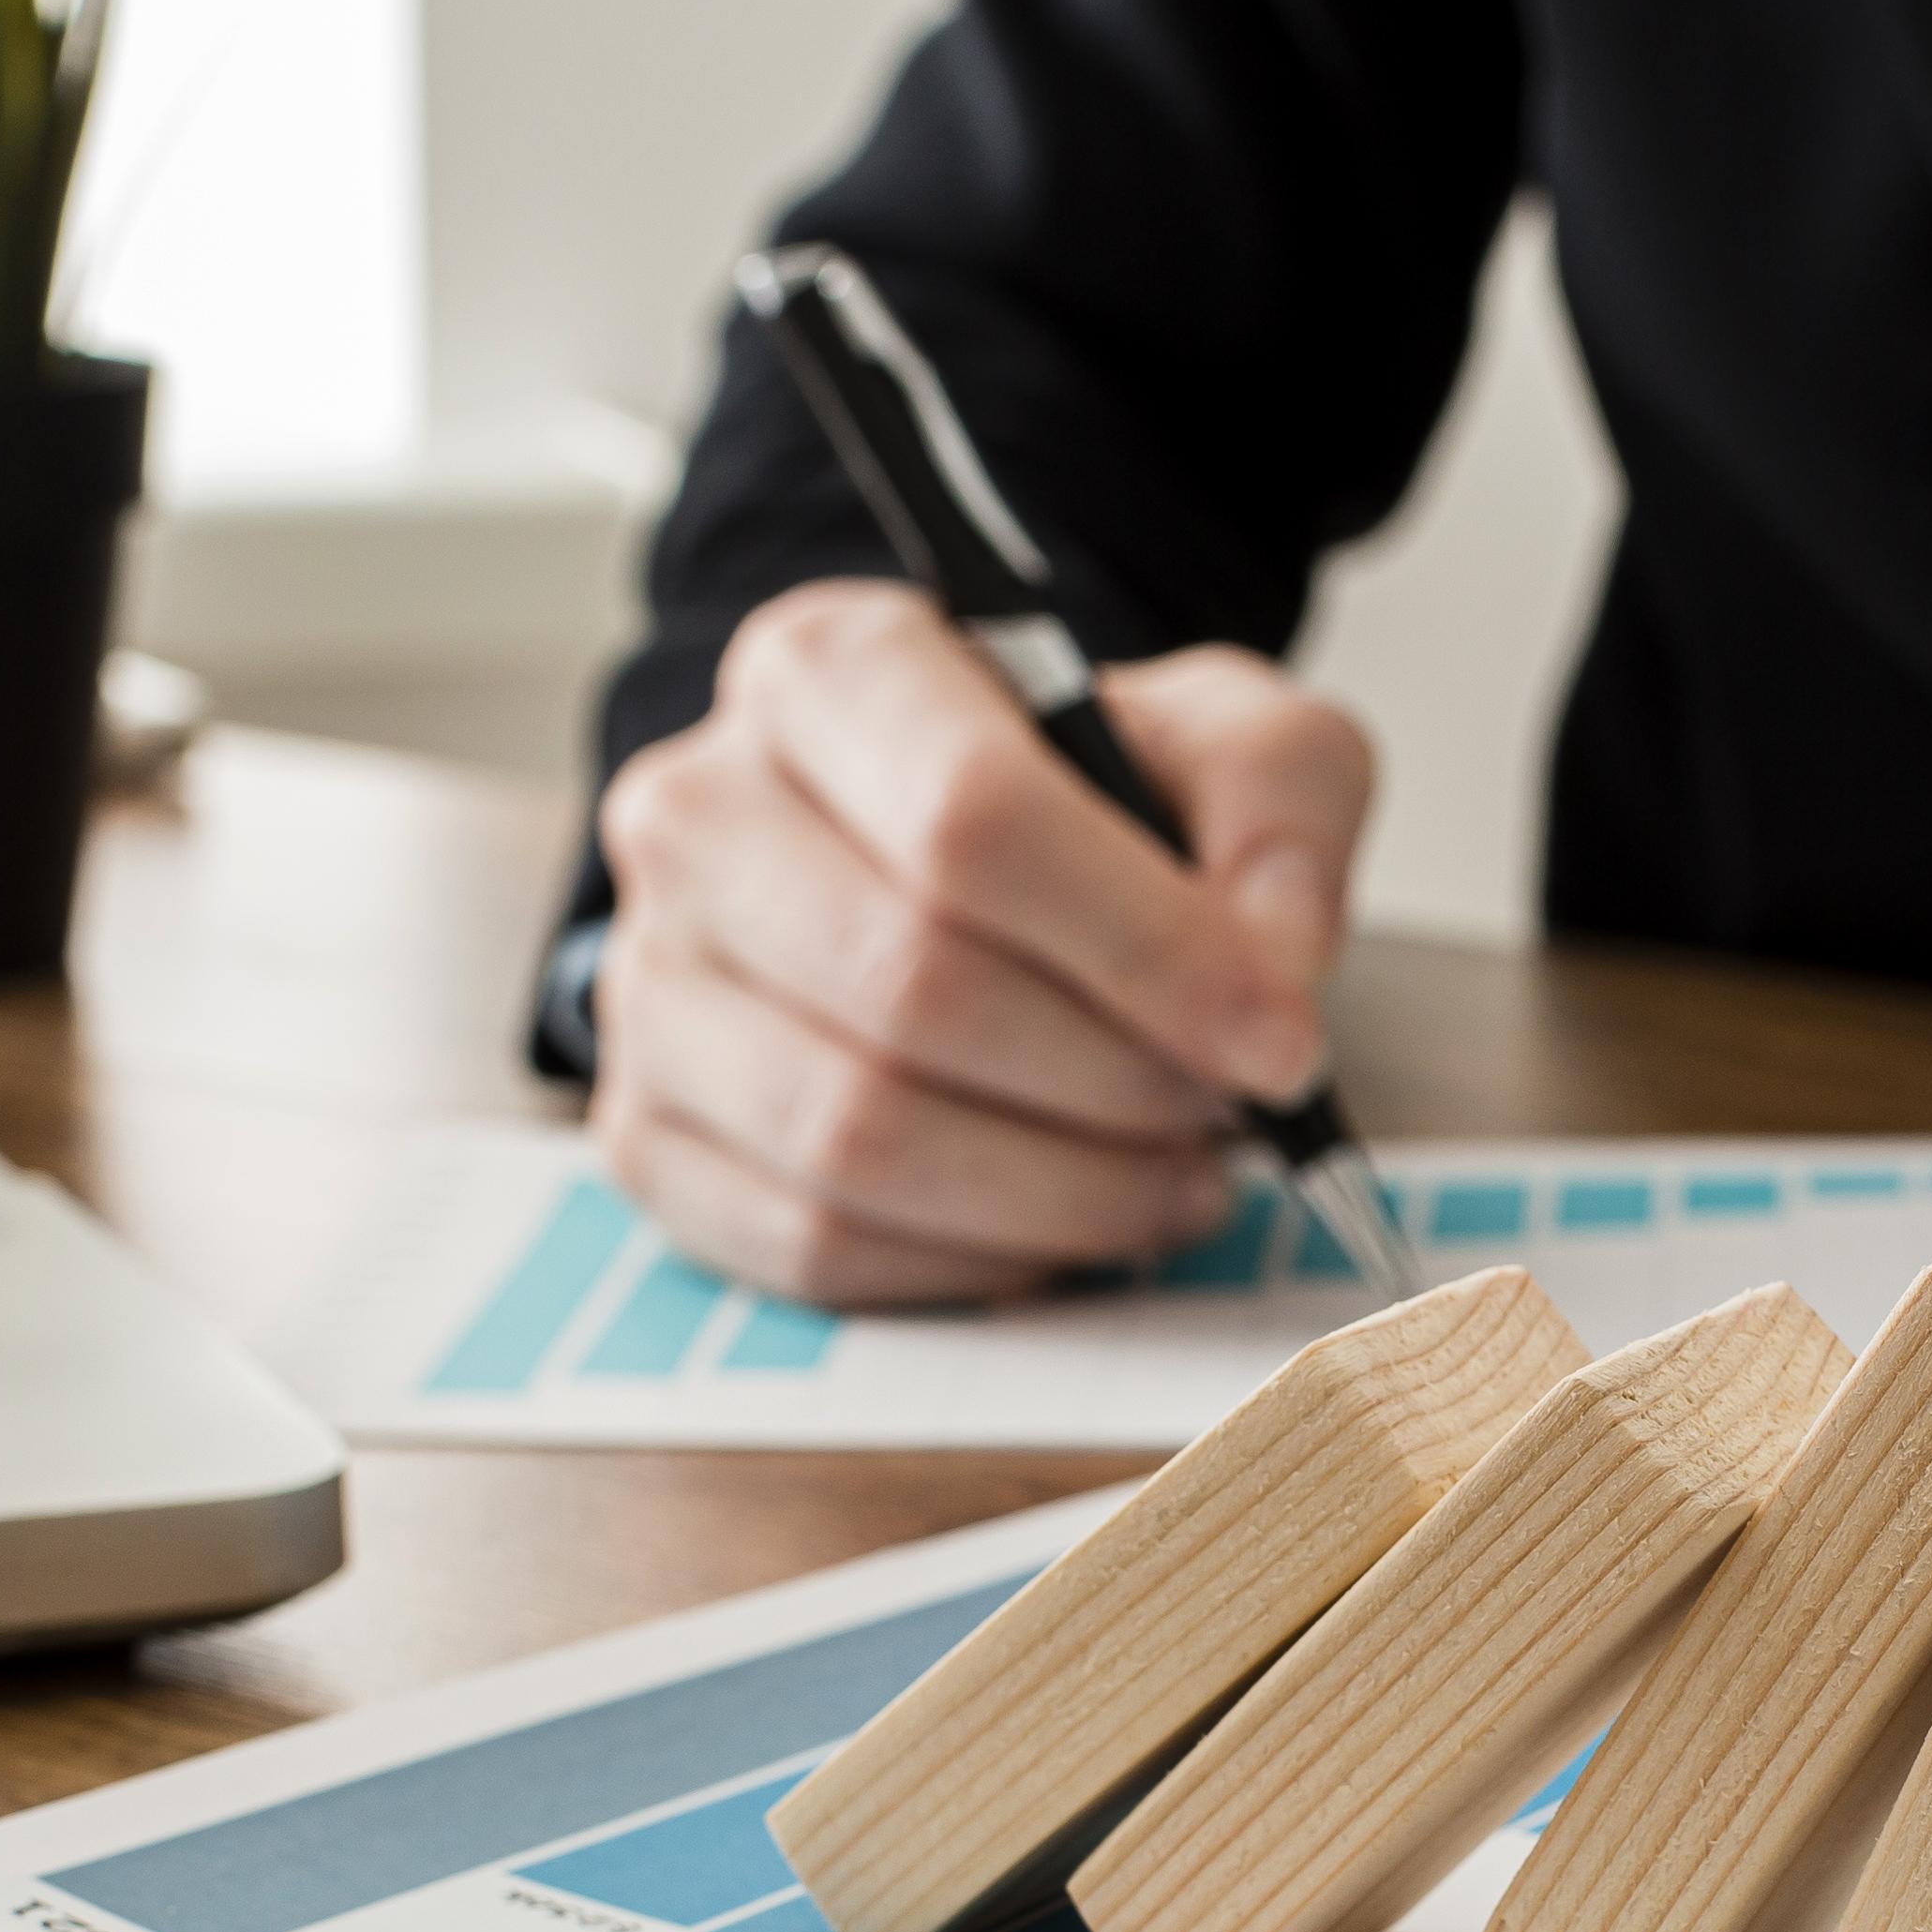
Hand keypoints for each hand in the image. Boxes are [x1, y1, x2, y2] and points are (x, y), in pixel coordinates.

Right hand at [587, 579, 1372, 1301]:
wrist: (970, 871)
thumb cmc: (1093, 805)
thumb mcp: (1230, 744)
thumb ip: (1281, 814)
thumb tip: (1269, 974)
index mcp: (829, 669)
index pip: (974, 818)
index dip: (1150, 953)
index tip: (1281, 1041)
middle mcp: (699, 809)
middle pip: (914, 986)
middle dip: (1114, 1081)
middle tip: (1225, 1109)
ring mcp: (653, 980)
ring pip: (854, 1136)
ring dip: (1059, 1189)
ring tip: (1172, 1173)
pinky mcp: (650, 1132)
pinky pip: (811, 1243)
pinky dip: (975, 1261)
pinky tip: (1069, 1221)